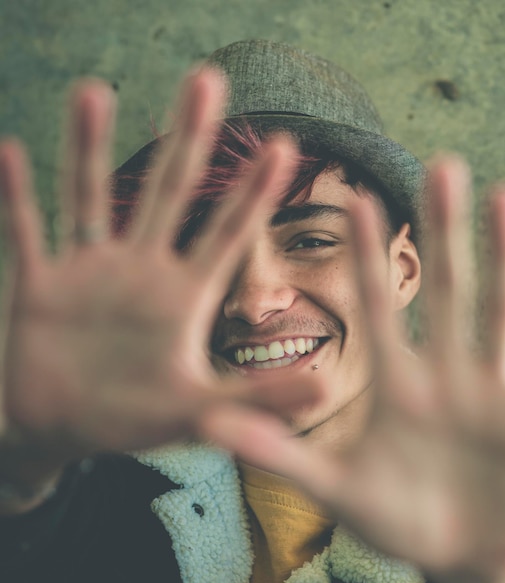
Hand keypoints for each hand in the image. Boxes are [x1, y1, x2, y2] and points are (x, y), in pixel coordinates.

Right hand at [0, 69, 310, 467]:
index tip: (283, 145)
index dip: (254, 192)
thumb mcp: (203, 411)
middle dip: (188, 138)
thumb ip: (258, 399)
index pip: (227, 233)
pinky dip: (19, 198)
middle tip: (209, 79)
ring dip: (89, 147)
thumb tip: (324, 393)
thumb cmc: (134, 421)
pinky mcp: (40, 286)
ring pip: (91, 198)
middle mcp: (142, 271)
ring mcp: (90, 273)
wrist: (64, 430)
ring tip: (94, 91)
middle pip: (169, 191)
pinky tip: (11, 152)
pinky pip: (27, 234)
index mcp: (184, 296)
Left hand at [204, 157, 504, 582]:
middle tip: (441, 163)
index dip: (364, 254)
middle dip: (445, 231)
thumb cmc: (395, 520)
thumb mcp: (333, 487)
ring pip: (502, 312)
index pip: (378, 306)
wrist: (458, 557)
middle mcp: (446, 374)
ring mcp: (495, 394)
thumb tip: (210, 428)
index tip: (353, 196)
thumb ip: (280, 454)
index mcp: (396, 384)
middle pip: (446, 290)